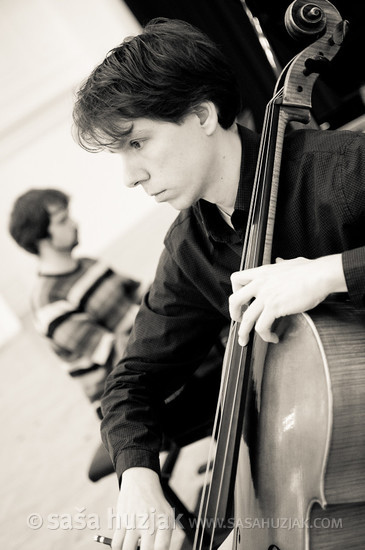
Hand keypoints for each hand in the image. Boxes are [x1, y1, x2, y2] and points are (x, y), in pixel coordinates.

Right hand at [111, 467, 174, 549]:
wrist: (141, 482)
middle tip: (142, 548)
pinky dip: (119, 548)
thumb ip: (165, 536)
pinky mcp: (122, 520)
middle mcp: (149, 523)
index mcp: (163, 523)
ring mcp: (134, 522)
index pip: (161, 548)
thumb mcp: (167, 516)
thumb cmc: (155, 503)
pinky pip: (117, 544)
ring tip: (133, 546)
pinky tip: (124, 543)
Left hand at [229, 254, 346, 345]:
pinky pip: (262, 326)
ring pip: (246, 318)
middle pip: (234, 300)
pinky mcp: (274, 307)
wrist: (320, 275)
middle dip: (233, 313)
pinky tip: (272, 338)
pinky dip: (265, 336)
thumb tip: (279, 260)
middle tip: (238, 321)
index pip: (236, 279)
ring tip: (246, 340)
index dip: (235, 291)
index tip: (242, 301)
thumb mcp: (291, 263)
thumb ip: (281, 263)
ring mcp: (266, 296)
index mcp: (262, 273)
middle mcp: (260, 284)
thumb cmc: (311, 270)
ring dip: (244, 332)